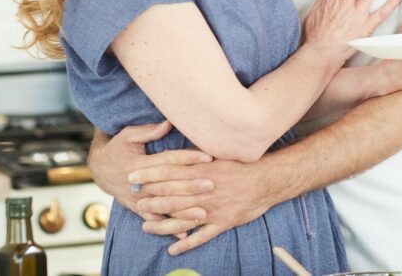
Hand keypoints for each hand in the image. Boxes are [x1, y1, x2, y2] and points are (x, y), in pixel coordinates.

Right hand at [88, 121, 211, 234]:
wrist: (100, 169)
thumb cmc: (118, 148)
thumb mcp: (128, 136)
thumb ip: (149, 131)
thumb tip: (169, 122)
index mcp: (139, 165)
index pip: (168, 161)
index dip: (188, 158)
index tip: (208, 157)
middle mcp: (139, 185)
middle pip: (169, 186)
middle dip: (191, 186)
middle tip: (212, 185)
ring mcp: (139, 199)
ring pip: (164, 207)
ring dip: (183, 211)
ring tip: (204, 214)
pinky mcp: (138, 208)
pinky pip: (155, 220)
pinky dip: (169, 228)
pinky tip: (186, 233)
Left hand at [131, 158, 268, 255]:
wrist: (268, 180)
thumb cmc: (243, 165)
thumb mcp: (220, 155)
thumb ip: (198, 156)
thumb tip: (179, 152)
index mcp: (202, 171)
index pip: (169, 172)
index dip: (149, 174)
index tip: (132, 176)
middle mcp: (204, 191)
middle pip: (171, 196)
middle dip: (150, 199)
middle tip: (135, 201)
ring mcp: (213, 209)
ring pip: (181, 218)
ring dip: (161, 224)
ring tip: (145, 226)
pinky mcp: (223, 222)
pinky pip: (201, 236)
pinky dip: (186, 244)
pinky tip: (172, 249)